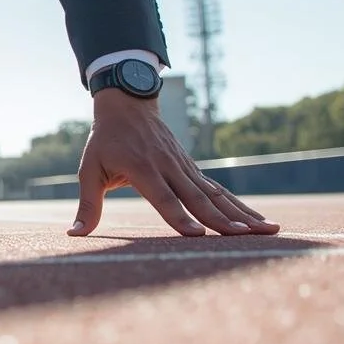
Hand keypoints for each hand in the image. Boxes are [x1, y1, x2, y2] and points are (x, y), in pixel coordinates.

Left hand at [68, 89, 278, 237]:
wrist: (129, 105)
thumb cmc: (105, 141)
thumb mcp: (89, 169)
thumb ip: (88, 204)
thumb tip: (74, 233)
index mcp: (142, 168)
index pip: (163, 197)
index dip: (179, 216)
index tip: (196, 235)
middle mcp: (169, 167)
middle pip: (198, 197)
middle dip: (222, 220)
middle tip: (244, 238)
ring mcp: (185, 168)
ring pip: (217, 194)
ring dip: (243, 214)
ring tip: (268, 230)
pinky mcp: (194, 170)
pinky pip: (219, 191)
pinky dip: (240, 207)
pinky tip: (259, 222)